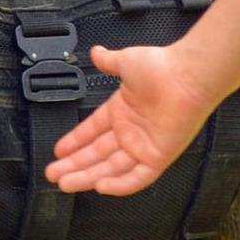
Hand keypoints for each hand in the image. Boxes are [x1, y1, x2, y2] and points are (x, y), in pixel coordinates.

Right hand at [45, 41, 221, 194]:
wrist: (186, 76)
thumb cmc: (160, 66)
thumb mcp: (125, 61)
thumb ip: (108, 61)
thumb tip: (96, 52)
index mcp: (121, 110)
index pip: (92, 131)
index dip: (74, 142)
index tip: (58, 151)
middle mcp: (130, 131)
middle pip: (96, 154)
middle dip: (74, 165)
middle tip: (53, 174)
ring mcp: (143, 145)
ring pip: (111, 168)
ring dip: (88, 176)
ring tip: (66, 183)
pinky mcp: (157, 157)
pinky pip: (137, 177)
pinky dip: (119, 184)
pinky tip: (100, 187)